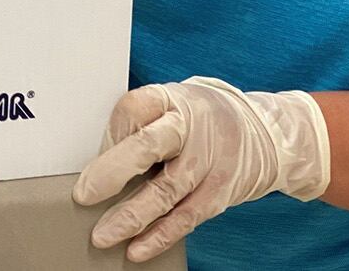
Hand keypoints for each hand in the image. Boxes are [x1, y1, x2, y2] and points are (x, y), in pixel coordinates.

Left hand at [71, 76, 330, 261]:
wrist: (264, 132)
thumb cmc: (200, 120)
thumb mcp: (174, 105)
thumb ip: (140, 126)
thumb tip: (96, 166)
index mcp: (173, 99)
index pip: (134, 107)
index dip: (112, 130)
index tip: (92, 151)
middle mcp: (192, 127)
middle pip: (149, 145)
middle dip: (113, 171)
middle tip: (84, 194)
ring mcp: (208, 161)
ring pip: (166, 191)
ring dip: (131, 217)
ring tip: (103, 235)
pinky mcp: (219, 192)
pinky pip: (185, 218)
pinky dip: (158, 236)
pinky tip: (135, 249)